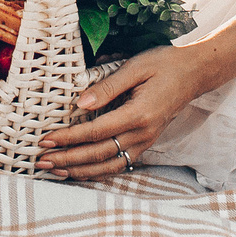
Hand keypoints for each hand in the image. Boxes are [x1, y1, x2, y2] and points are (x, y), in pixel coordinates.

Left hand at [33, 44, 212, 178]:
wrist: (194, 74)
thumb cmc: (164, 65)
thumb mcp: (135, 67)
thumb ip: (108, 86)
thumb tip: (80, 102)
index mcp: (138, 115)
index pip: (96, 132)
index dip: (69, 138)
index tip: (46, 139)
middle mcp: (142, 134)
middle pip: (99, 154)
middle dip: (67, 159)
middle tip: (41, 161)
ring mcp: (145, 142)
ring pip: (108, 166)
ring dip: (79, 171)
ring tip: (54, 170)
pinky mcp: (145, 144)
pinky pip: (118, 164)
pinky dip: (97, 171)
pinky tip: (79, 170)